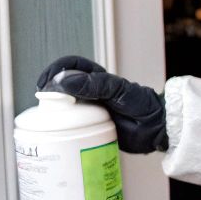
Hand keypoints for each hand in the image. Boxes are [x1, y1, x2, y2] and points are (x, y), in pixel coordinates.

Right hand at [36, 55, 168, 153]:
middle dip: (49, 92)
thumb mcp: (117, 90)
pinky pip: (73, 127)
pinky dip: (62, 129)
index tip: (46, 82)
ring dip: (52, 112)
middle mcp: (90, 94)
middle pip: (63, 88)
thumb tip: (63, 81)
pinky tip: (57, 133)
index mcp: (96, 79)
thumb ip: (93, 84)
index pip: (70, 66)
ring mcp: (90, 111)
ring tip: (45, 118)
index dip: (55, 71)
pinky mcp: (91, 129)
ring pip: (65, 108)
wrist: (158, 128)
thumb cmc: (143, 104)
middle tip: (42, 101)